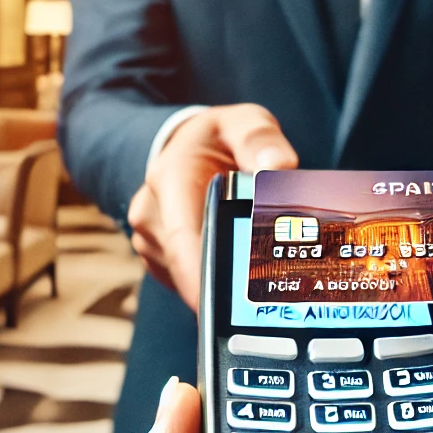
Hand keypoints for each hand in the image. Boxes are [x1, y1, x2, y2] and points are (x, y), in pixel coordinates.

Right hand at [128, 104, 297, 309]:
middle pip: (190, 265)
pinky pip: (189, 276)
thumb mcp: (244, 123)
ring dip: (224, 277)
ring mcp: (153, 238)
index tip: (215, 309)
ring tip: (260, 262)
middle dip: (228, 282)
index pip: (183, 238)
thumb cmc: (221, 138)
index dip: (199, 277)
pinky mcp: (161, 255)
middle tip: (269, 291)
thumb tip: (279, 165)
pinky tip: (240, 263)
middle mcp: (153, 212)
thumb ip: (261, 140)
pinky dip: (217, 275)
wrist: (187, 147)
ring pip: (190, 275)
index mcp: (171, 178)